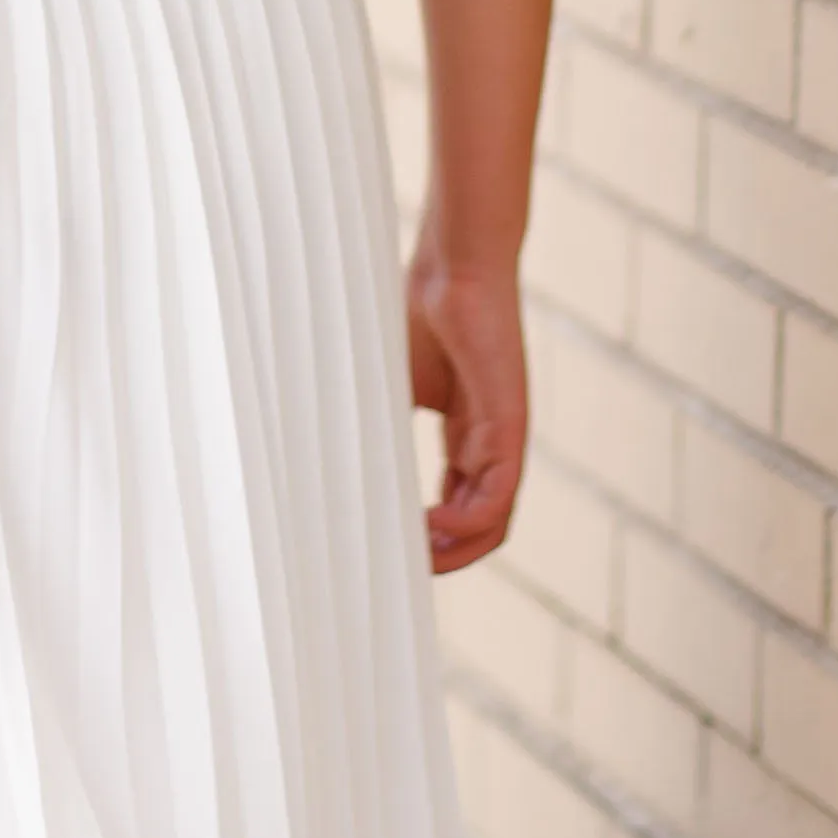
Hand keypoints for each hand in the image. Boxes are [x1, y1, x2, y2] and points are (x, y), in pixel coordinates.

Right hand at [405, 245, 527, 575]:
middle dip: (442, 556)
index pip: (457, 504)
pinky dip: (468, 524)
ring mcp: (504, 439)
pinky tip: (430, 528)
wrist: (455, 268)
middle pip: (478, 524)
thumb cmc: (420, 315)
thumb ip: (378, 428)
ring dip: (456, 551)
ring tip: (415, 560)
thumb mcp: (391, 387)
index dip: (428, 535)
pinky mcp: (511, 429)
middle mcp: (490, 444)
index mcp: (466, 435)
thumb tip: (325, 468)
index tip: (391, 546)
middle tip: (399, 569)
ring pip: (493, 521)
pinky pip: (499, 497)